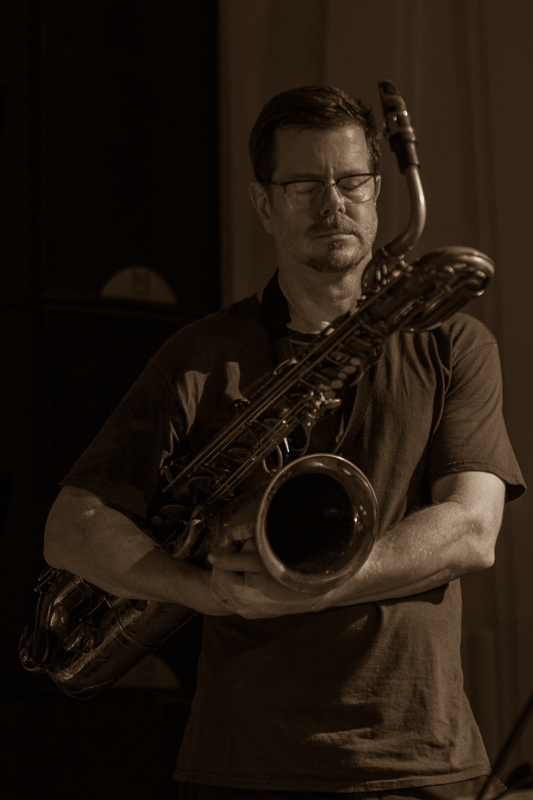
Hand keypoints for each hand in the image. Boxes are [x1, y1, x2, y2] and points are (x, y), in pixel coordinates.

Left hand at [206, 539, 324, 618]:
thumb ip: (231, 558)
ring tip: (242, 564)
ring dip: (228, 577)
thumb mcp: (256, 559)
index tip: (237, 545)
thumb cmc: (284, 571)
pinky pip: (235, 600)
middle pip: (218, 584)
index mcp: (238, 595)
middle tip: (238, 552)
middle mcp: (241, 608)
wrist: (310, 591)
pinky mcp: (255, 613)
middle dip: (224, 566)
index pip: (218, 571)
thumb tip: (211, 556)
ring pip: (225, 594)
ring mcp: (248, 612)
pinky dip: (235, 587)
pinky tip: (247, 577)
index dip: (225, 554)